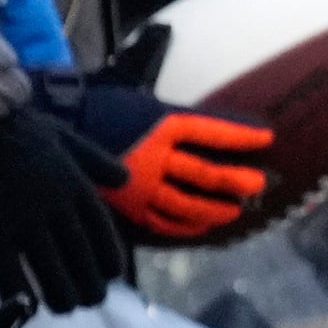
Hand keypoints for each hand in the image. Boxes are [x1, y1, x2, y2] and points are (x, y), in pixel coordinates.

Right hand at [0, 105, 128, 316]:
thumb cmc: (22, 127)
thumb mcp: (68, 138)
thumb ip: (97, 161)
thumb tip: (124, 179)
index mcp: (78, 187)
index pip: (105, 238)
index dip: (110, 264)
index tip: (109, 276)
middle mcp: (58, 208)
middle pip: (83, 263)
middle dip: (90, 290)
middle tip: (87, 301)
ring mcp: (25, 220)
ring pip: (52, 274)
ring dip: (62, 299)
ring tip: (62, 307)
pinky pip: (8, 271)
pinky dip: (19, 295)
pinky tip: (25, 306)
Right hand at [99, 105, 272, 240]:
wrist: (60, 133)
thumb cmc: (100, 110)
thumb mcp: (140, 101)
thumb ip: (173, 115)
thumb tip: (207, 123)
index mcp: (160, 126)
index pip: (211, 132)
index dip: (240, 137)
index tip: (266, 138)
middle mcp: (156, 158)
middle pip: (205, 174)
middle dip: (236, 181)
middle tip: (257, 184)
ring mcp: (142, 186)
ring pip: (188, 204)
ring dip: (215, 209)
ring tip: (234, 211)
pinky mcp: (129, 205)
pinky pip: (164, 222)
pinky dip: (185, 227)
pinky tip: (201, 227)